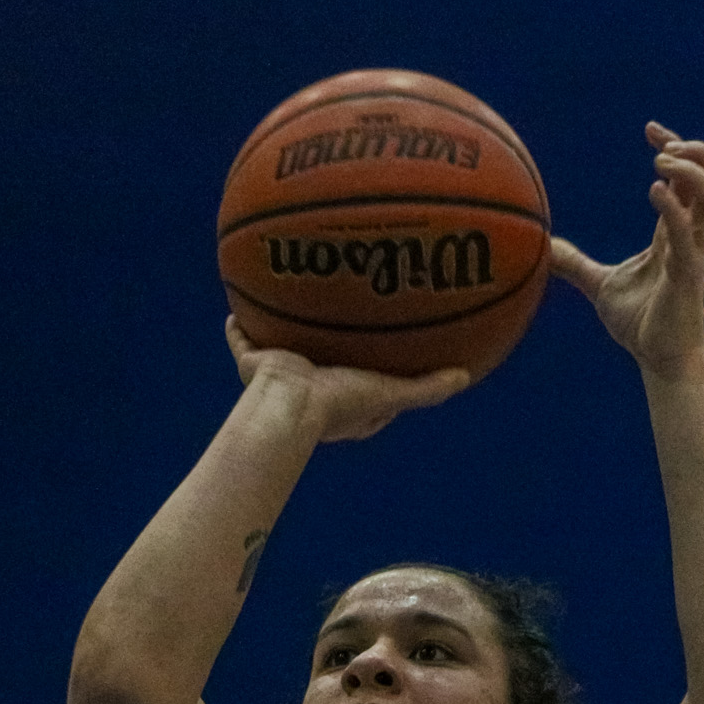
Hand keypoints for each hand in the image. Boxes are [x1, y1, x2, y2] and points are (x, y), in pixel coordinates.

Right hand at [225, 317, 469, 442]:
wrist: (288, 406)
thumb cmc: (340, 406)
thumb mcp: (390, 394)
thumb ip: (426, 388)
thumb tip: (465, 376)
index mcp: (341, 402)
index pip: (363, 384)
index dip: (376, 369)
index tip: (389, 348)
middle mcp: (311, 388)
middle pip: (324, 360)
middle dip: (332, 343)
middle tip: (342, 314)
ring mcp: (280, 376)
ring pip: (284, 348)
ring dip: (288, 329)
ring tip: (296, 297)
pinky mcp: (254, 363)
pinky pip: (243, 340)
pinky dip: (239, 327)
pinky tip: (239, 305)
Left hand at [549, 122, 703, 374]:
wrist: (660, 361)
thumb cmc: (640, 324)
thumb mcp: (599, 285)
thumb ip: (573, 263)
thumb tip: (541, 248)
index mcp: (675, 233)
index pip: (688, 178)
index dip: (676, 147)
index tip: (650, 131)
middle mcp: (692, 236)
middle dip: (696, 151)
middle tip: (663, 147)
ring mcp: (694, 253)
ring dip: (694, 170)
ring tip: (662, 163)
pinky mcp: (688, 274)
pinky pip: (689, 234)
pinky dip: (674, 208)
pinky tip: (653, 190)